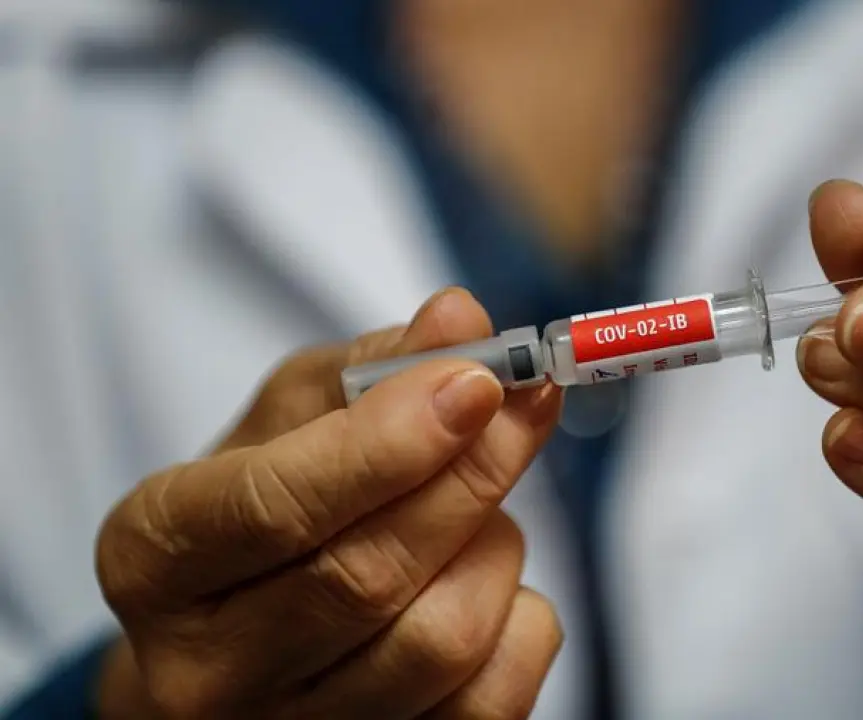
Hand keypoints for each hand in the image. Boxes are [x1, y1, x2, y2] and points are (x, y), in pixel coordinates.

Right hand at [94, 288, 563, 718]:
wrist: (230, 649)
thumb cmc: (255, 514)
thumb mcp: (281, 423)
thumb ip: (367, 369)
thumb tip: (460, 319)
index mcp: (153, 557)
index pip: (273, 506)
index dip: (386, 443)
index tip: (476, 381)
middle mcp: (205, 671)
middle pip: (369, 575)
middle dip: (471, 474)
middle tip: (526, 403)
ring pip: (443, 639)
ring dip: (492, 546)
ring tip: (480, 508)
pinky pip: (494, 697)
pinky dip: (521, 618)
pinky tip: (487, 581)